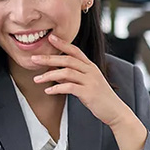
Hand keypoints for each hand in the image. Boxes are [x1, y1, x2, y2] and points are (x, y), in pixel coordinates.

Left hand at [33, 35, 147, 149]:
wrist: (115, 111)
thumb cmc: (100, 98)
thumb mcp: (87, 84)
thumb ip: (72, 77)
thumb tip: (55, 74)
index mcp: (91, 67)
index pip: (75, 51)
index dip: (63, 44)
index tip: (50, 38)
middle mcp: (91, 71)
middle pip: (68, 60)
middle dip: (49, 58)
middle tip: (34, 59)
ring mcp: (91, 81)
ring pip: (67, 72)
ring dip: (49, 75)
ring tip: (37, 79)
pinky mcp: (89, 93)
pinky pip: (70, 87)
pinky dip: (57, 88)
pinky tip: (48, 90)